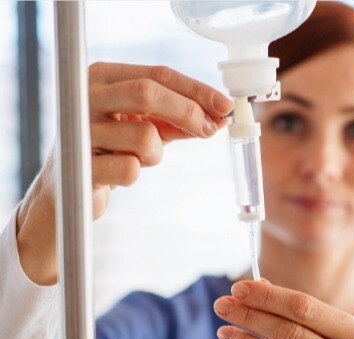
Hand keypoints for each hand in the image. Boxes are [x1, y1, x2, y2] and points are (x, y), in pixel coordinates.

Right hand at [85, 62, 231, 218]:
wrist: (68, 188)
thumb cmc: (112, 149)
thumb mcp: (146, 126)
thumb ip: (179, 119)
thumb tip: (219, 116)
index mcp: (103, 78)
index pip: (157, 75)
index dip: (196, 90)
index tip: (225, 105)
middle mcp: (85, 95)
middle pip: (147, 92)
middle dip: (187, 112)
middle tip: (210, 130)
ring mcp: (79, 129)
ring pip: (144, 137)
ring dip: (155, 155)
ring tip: (137, 158)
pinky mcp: (79, 165)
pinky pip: (130, 170)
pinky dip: (134, 175)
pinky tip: (117, 174)